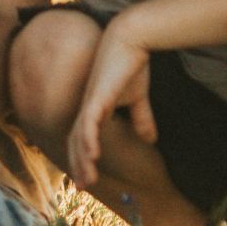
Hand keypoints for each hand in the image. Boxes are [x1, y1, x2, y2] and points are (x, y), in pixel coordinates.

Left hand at [66, 22, 157, 187]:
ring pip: (80, 135)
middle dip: (78, 164)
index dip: (82, 158)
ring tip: (85, 179)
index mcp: (94, 108)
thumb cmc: (132, 65)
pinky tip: (90, 154)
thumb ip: (141, 117)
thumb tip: (149, 139)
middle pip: (76, 140)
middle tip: (82, 186)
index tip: (86, 178)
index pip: (83, 137)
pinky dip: (88, 138)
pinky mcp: (97, 95)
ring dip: (82, 158)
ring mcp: (90, 101)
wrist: (131, 39)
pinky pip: (89, 121)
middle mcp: (87, 106)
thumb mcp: (138, 98)